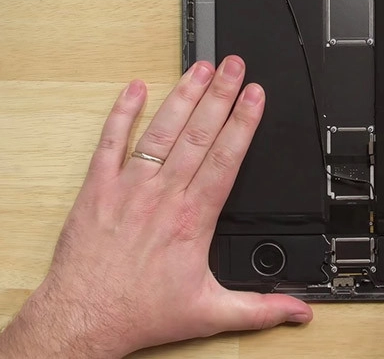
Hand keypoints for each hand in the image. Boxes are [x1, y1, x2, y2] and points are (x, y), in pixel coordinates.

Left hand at [0, 58, 312, 358]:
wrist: (84, 317)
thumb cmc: (141, 312)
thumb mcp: (210, 313)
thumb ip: (260, 308)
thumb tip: (298, 312)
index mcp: (193, 218)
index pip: (226, 158)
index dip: (243, 123)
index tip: (255, 95)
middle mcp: (163, 195)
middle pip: (199, 134)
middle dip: (220, 95)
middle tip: (234, 66)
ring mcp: (129, 187)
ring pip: (161, 131)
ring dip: (182, 96)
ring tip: (199, 68)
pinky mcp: (98, 188)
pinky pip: (110, 142)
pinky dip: (122, 114)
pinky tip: (134, 89)